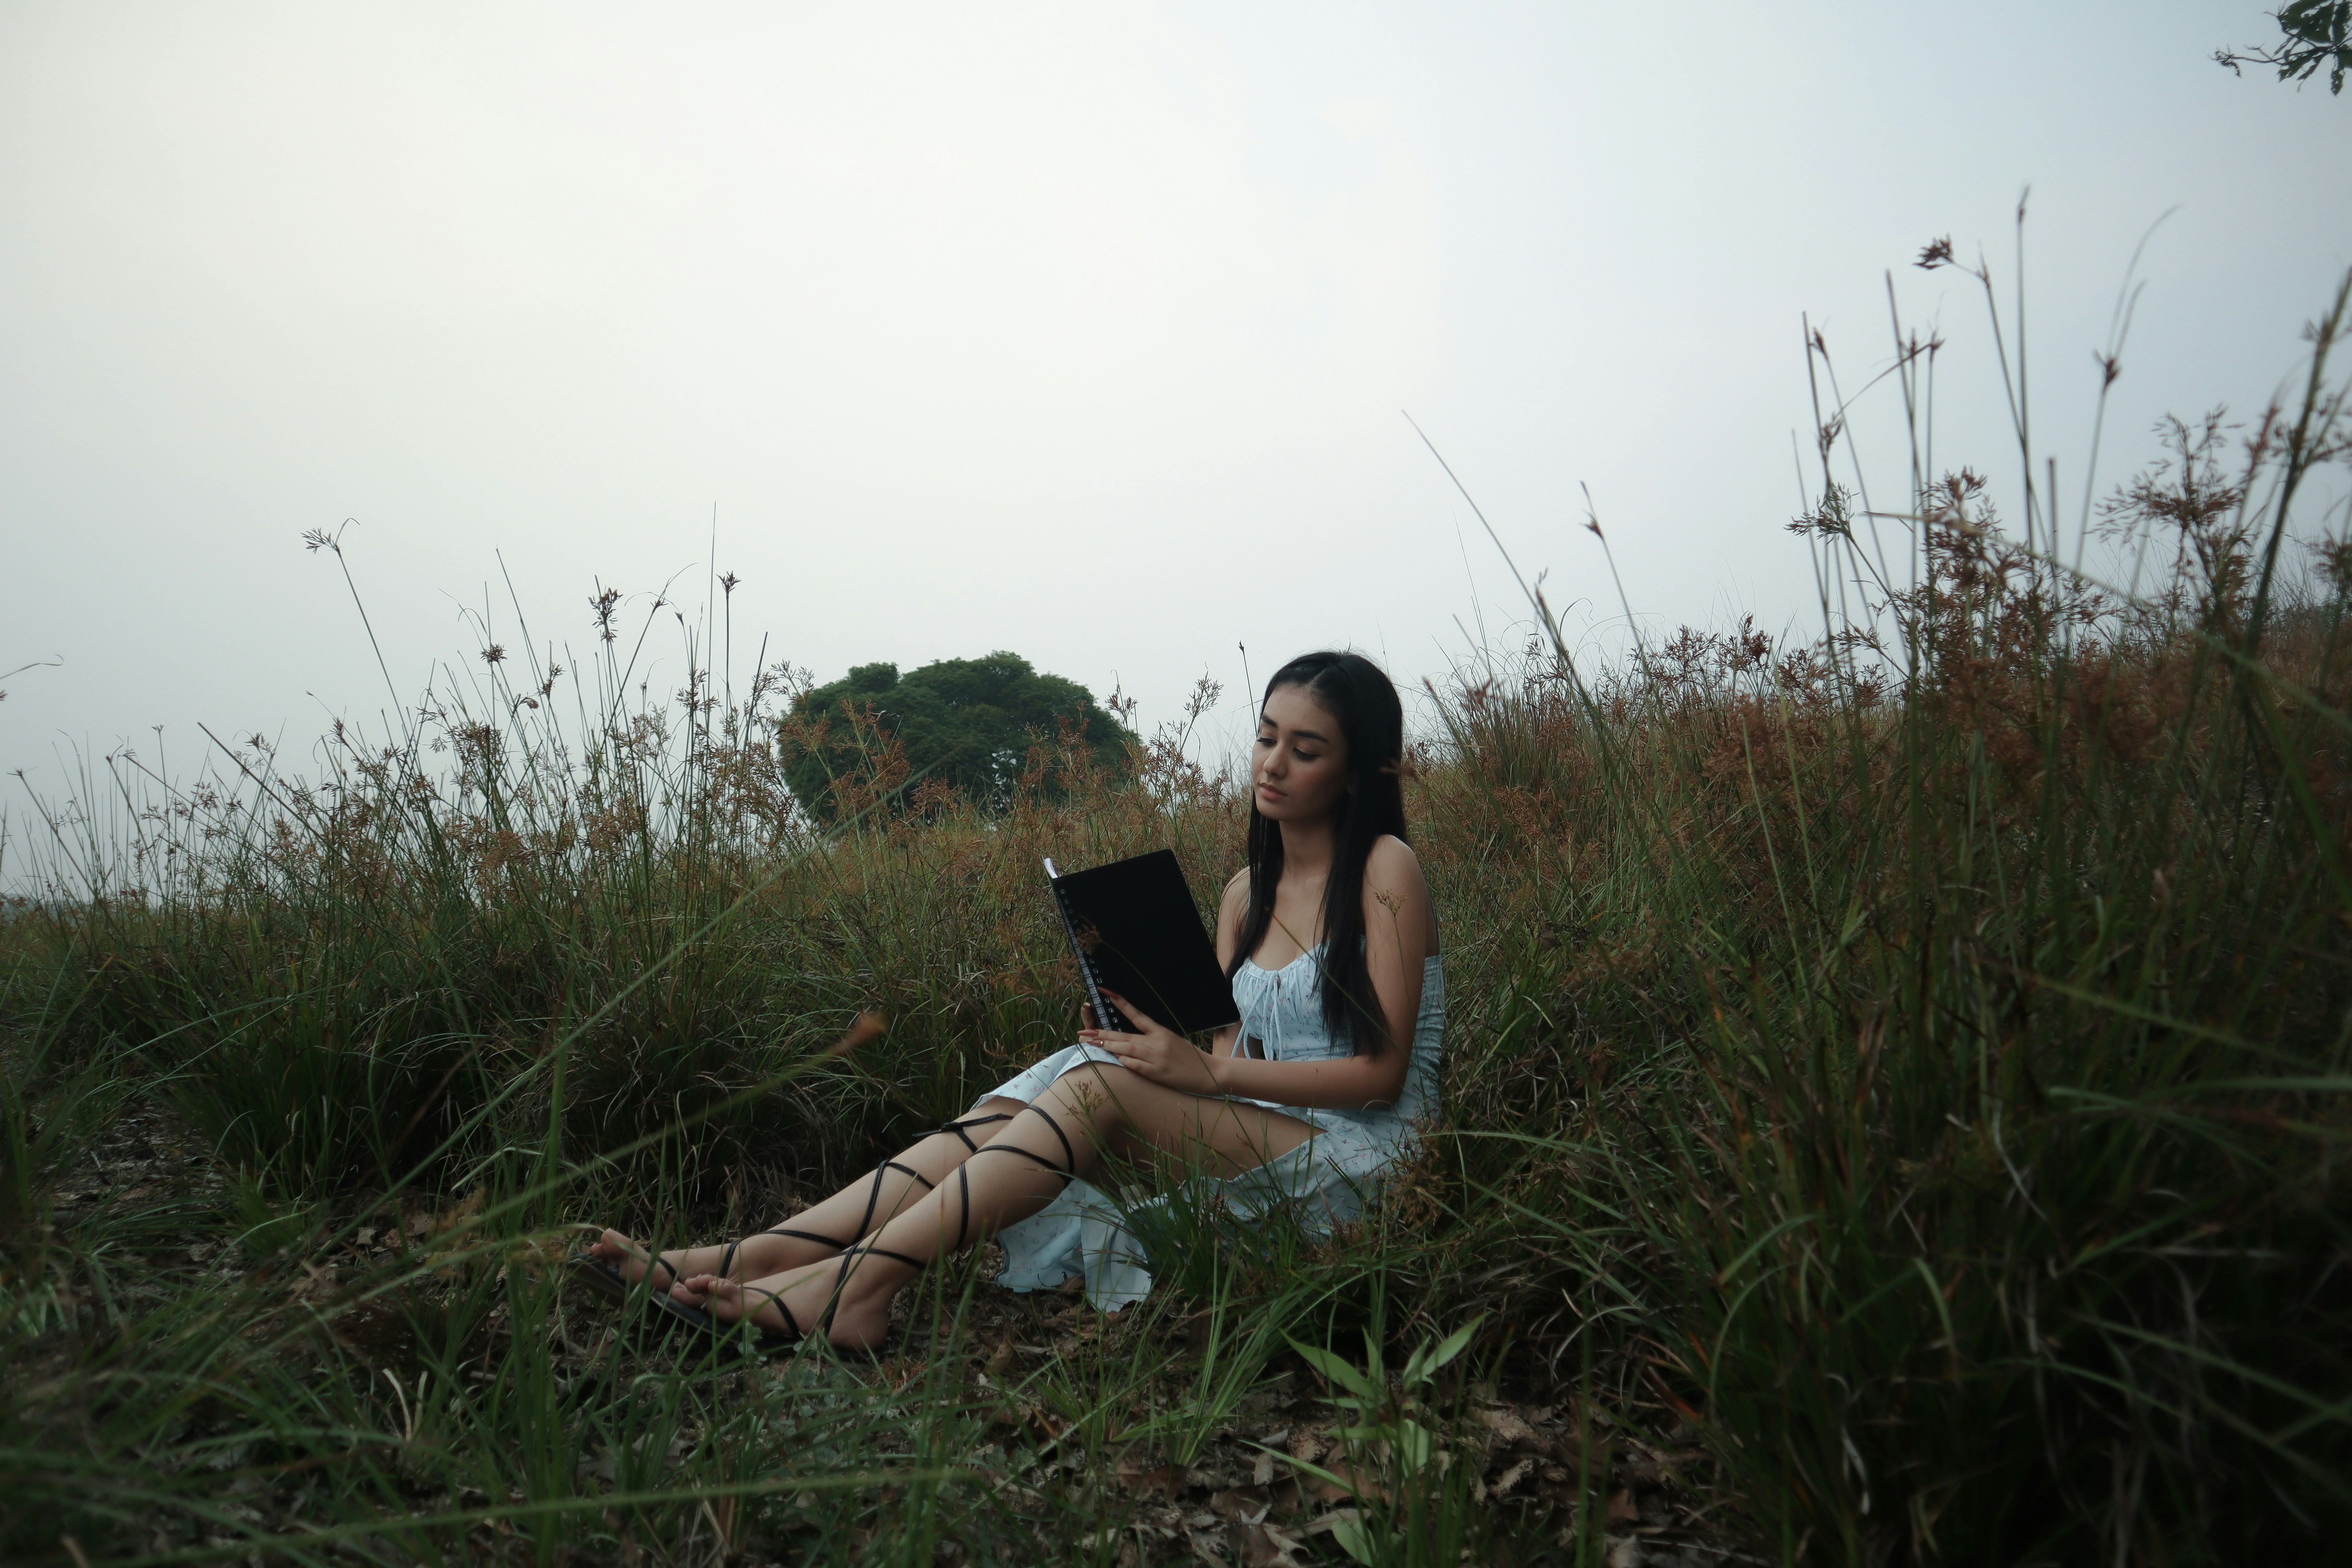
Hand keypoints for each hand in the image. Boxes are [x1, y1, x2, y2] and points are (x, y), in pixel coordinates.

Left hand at [1080, 989, 1221, 1095]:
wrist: (1209, 1073)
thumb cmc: (1190, 1057)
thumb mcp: (1172, 1040)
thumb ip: (1153, 1038)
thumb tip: (1130, 1040)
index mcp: (1161, 1031)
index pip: (1137, 1014)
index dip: (1120, 1003)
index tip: (1106, 992)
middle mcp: (1157, 1042)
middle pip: (1125, 1035)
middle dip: (1103, 1034)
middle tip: (1084, 1032)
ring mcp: (1156, 1058)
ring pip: (1126, 1050)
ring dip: (1108, 1047)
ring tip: (1092, 1043)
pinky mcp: (1157, 1073)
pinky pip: (1135, 1066)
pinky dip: (1124, 1062)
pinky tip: (1114, 1059)